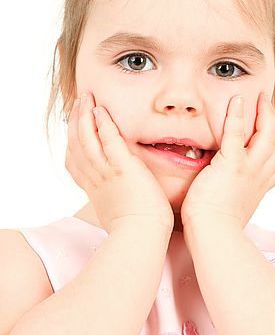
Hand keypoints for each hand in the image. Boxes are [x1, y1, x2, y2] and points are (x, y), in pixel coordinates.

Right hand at [65, 93, 173, 233]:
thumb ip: (116, 198)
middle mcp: (96, 178)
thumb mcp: (117, 211)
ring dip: (85, 116)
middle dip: (75, 122)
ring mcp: (108, 173)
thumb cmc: (137, 228)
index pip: (76, 161)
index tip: (74, 128)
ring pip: (87, 139)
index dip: (73, 142)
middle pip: (77, 145)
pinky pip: (110, 142)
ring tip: (86, 99)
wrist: (142, 236)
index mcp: (94, 189)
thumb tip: (122, 197)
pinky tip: (102, 110)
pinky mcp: (124, 168)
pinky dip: (104, 125)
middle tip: (78, 104)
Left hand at [180, 92, 274, 228]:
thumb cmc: (215, 226)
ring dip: (266, 114)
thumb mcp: (236, 207)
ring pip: (269, 136)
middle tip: (268, 106)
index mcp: (261, 186)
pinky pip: (238, 135)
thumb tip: (231, 189)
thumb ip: (237, 193)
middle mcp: (260, 176)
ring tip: (260, 99)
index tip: (274, 130)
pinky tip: (236, 101)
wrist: (211, 235)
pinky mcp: (231, 165)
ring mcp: (248, 169)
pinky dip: (238, 116)